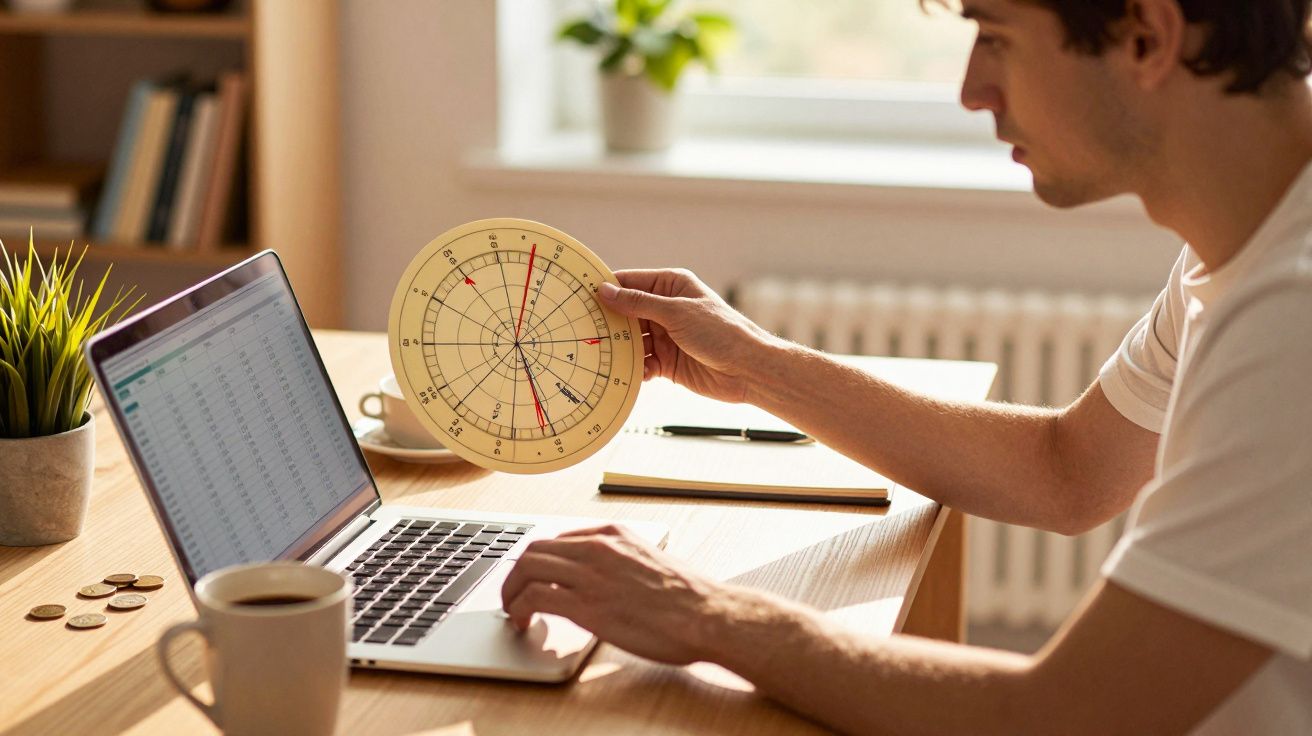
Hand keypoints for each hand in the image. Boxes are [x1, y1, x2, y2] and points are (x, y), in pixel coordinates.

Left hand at [500, 524, 727, 665]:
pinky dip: (519, 609)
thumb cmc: (687, 598)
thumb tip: (604, 579)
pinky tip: (523, 622)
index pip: (558, 538)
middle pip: (534, 549)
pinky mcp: (586, 605)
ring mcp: (589, 574)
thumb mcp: (650, 561)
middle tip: (513, 594)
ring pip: (527, 569)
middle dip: (516, 573)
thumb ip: (621, 562)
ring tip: (512, 610)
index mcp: (613, 534)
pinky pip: (534, 598)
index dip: (540, 562)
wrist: (706, 615)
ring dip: (511, 591)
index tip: (535, 577)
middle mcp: (597, 548)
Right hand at [600, 269, 776, 402]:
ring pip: (631, 340)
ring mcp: (666, 336)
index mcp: (670, 286)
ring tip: (601, 356)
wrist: (748, 370)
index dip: (606, 289)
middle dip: (608, 323)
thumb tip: (605, 291)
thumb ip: (639, 303)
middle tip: (583, 331)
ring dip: (619, 349)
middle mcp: (666, 309)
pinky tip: (626, 374)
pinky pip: (642, 363)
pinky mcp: (668, 362)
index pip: (630, 283)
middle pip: (626, 313)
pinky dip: (633, 369)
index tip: (579, 296)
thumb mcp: (676, 313)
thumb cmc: (721, 332)